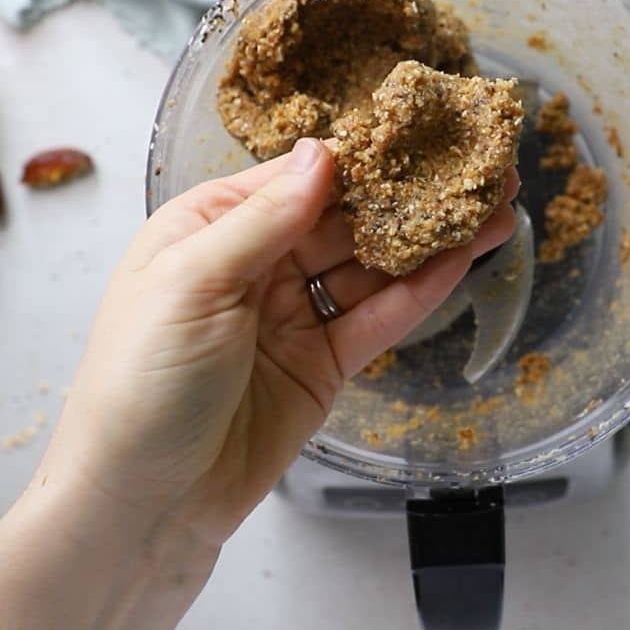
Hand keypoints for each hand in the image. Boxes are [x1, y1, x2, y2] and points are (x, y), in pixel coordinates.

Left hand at [46, 137, 518, 543]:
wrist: (145, 500)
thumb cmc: (140, 383)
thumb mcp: (192, 283)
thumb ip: (263, 220)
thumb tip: (323, 153)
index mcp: (208, 227)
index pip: (294, 177)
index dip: (357, 155)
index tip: (415, 128)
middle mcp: (253, 264)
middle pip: (341, 217)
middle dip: (403, 192)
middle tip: (469, 163)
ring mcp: (291, 314)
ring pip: (369, 265)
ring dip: (427, 238)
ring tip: (489, 206)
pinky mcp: (322, 363)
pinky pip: (378, 317)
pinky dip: (420, 290)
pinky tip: (463, 258)